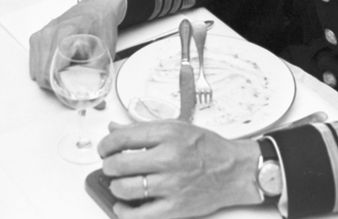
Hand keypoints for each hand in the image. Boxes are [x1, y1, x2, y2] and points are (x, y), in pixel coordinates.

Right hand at [29, 0, 124, 88]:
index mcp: (67, 32)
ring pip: (36, 71)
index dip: (64, 88)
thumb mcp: (105, 50)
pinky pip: (34, 64)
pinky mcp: (38, 37)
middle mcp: (50, 32)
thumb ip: (98, 75)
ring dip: (50, 78)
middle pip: (43, 74)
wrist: (97, 8)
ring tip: (68, 73)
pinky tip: (59, 65)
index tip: (74, 93)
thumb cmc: (100, 25)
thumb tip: (96, 99)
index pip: (53, 71)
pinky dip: (44, 70)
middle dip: (57, 86)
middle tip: (73, 84)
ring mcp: (42, 34)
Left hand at [97, 121, 260, 217]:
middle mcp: (169, 158)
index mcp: (168, 134)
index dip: (106, 143)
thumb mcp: (177, 127)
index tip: (104, 148)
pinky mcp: (175, 208)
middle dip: (108, 165)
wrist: (234, 170)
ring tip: (117, 182)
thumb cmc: (207, 147)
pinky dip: (124, 212)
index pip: (124, 137)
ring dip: (114, 186)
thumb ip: (144, 129)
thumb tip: (115, 129)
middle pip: (120, 164)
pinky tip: (122, 205)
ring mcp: (171, 185)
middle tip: (109, 165)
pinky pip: (140, 215)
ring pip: (126, 189)